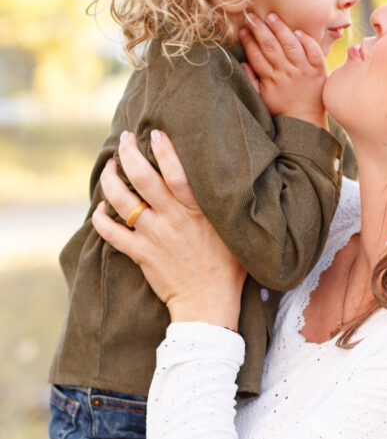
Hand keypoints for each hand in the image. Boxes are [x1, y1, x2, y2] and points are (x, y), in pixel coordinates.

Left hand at [92, 130, 245, 327]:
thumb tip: (232, 181)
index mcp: (198, 210)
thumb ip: (226, 206)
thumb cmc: (229, 268)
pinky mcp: (140, 254)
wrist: (209, 304)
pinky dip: (100, 220)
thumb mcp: (235, 230)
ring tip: (108, 168)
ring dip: (110, 181)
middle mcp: (173, 218)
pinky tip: (99, 209)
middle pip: (143, 177)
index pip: (177, 171)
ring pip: (122, 201)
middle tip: (125, 140)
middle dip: (129, 154)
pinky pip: (112, 233)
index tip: (154, 133)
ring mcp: (154, 236)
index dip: (163, 149)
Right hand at [240, 13, 327, 128]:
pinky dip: (306, 40)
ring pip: (291, 45)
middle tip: (252, 16)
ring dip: (280, 29)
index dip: (248, 41)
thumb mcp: (262, 98)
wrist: (306, 120)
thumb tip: (243, 62)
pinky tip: (297, 31)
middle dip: (260, 29)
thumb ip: (251, 80)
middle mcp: (287, 73)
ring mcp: (303, 71)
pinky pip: (313, 51)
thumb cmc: (281, 108)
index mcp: (271, 79)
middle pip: (270, 46)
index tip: (242, 29)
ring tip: (271, 16)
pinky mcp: (318, 70)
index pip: (256, 55)